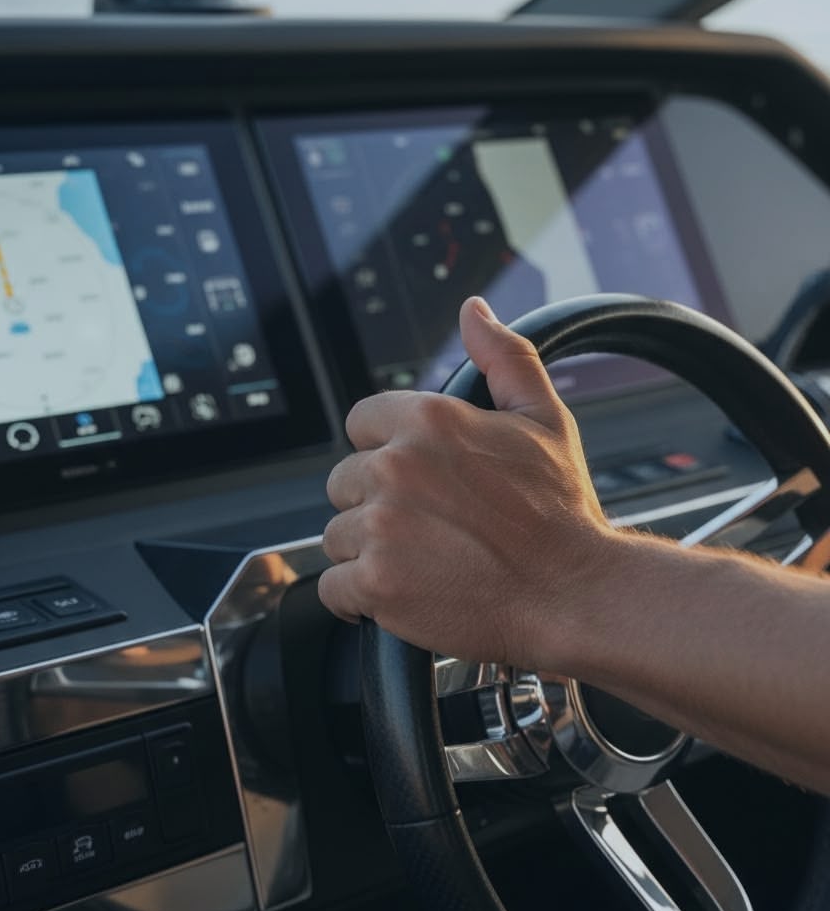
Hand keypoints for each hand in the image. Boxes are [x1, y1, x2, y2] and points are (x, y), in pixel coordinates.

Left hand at [319, 297, 617, 670]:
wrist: (575, 594)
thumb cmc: (562, 513)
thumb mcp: (544, 421)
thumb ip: (504, 358)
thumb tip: (474, 311)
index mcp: (427, 420)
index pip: (361, 424)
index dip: (387, 454)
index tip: (420, 484)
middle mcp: (395, 467)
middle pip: (343, 483)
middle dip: (376, 506)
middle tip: (430, 530)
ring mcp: (381, 527)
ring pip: (337, 536)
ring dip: (369, 553)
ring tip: (425, 565)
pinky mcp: (375, 583)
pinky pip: (334, 589)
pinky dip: (360, 599)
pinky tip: (404, 596)